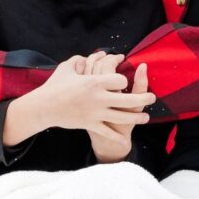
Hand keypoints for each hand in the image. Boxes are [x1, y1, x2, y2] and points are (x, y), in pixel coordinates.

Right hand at [25, 53, 147, 149]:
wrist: (45, 106)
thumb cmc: (55, 85)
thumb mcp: (66, 68)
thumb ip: (80, 61)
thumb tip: (89, 58)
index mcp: (94, 82)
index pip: (119, 80)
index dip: (124, 79)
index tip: (124, 79)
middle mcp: (99, 98)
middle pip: (128, 100)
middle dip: (144, 99)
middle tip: (152, 97)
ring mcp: (97, 113)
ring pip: (124, 117)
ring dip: (137, 118)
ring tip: (146, 117)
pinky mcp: (92, 125)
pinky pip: (109, 133)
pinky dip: (117, 138)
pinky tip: (125, 140)